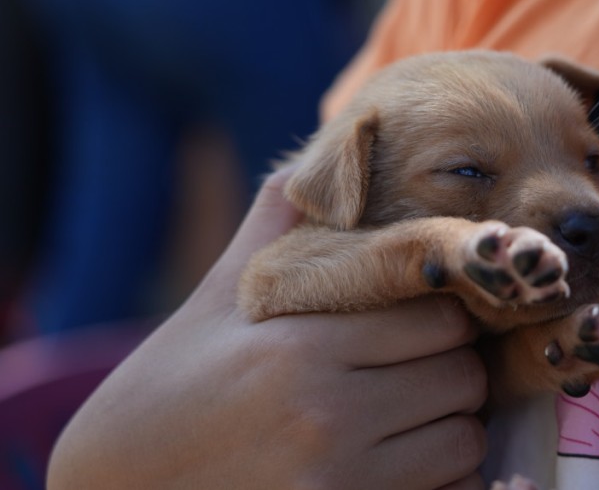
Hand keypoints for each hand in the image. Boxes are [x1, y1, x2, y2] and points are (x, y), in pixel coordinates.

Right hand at [47, 169, 488, 488]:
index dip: (441, 313)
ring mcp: (337, 477)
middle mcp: (326, 413)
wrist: (117, 485)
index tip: (423, 316)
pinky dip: (440, 474)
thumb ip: (274, 225)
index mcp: (301, 345)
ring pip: (463, 439)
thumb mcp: (218, 298)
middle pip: (460, 377)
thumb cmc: (173, 384)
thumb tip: (311, 159)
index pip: (438, 317)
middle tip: (419, 366)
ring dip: (449, 424)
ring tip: (409, 414)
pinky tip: (402, 457)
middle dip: (451, 367)